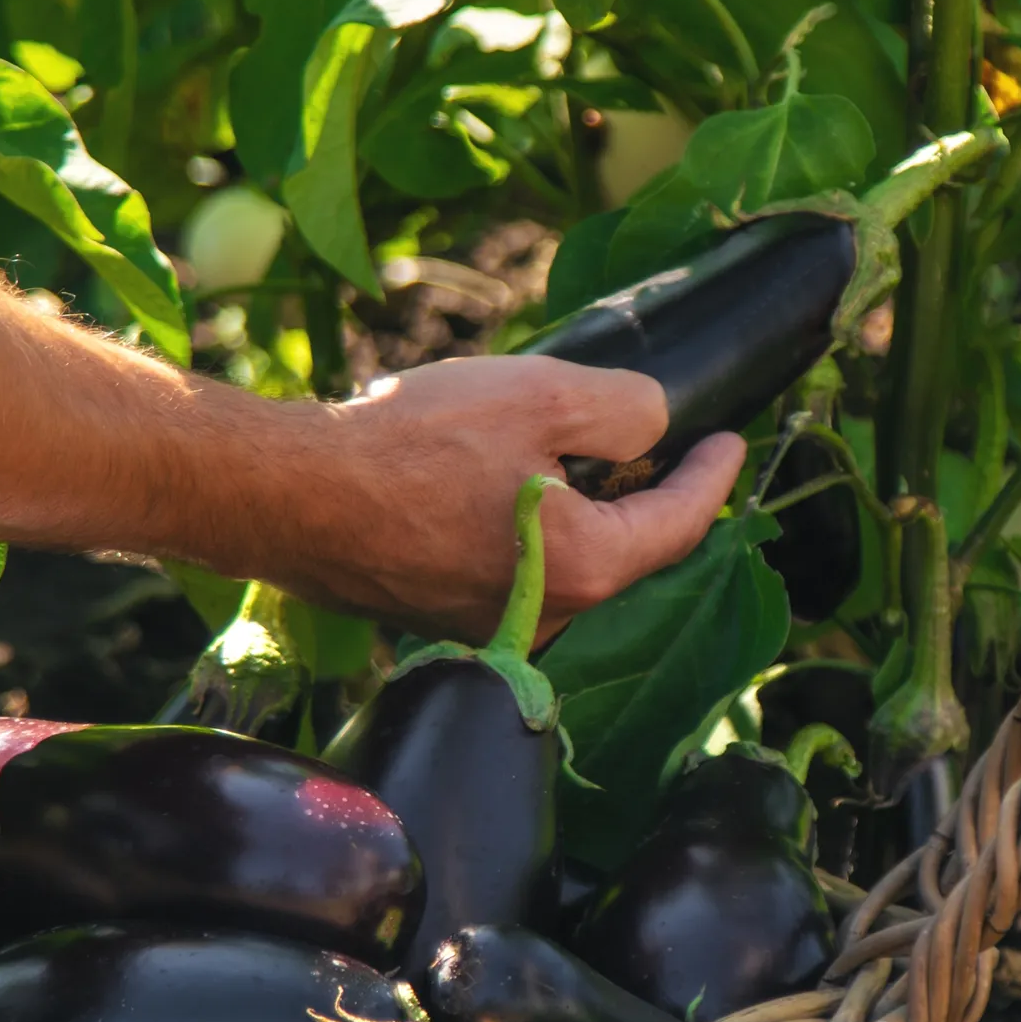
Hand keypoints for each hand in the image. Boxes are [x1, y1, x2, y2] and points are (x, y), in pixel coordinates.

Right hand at [276, 355, 745, 642]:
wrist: (292, 494)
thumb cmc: (412, 445)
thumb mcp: (541, 394)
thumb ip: (623, 410)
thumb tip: (649, 429)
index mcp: (589, 568)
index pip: (682, 524)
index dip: (713, 475)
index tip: (729, 440)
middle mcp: (548, 618)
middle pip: (623, 550)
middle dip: (641, 496)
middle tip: (650, 443)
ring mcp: (489, 627)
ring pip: (563, 563)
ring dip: (575, 513)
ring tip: (562, 453)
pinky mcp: (441, 618)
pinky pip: (508, 573)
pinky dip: (521, 531)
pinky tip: (490, 483)